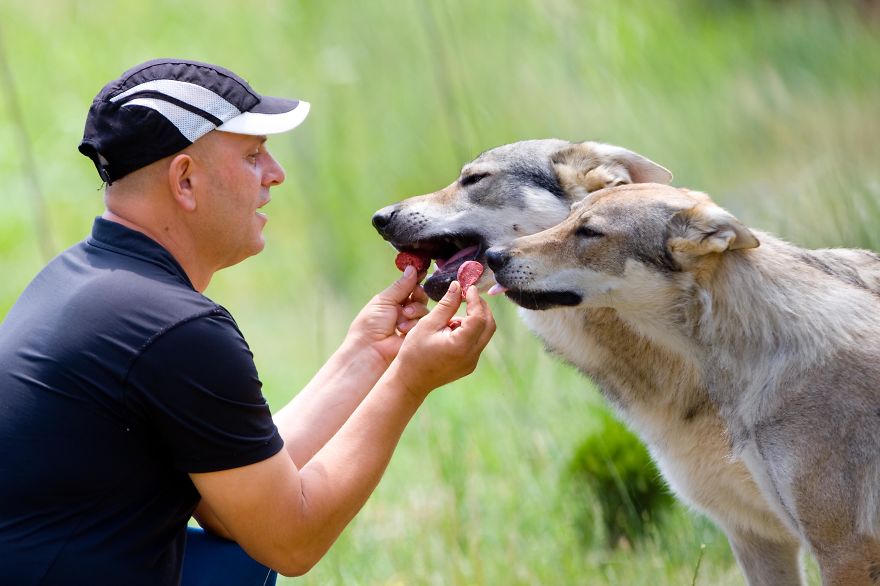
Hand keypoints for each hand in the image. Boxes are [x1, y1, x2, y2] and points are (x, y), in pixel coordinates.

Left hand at [345, 266, 429, 365]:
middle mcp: (402, 312)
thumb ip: (401, 286)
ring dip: (414, 310)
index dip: (416, 279)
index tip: (423, 271)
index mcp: (392, 302)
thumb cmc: (370, 325)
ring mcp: (411, 324)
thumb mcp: (384, 301)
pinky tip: (402, 330)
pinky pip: (425, 323)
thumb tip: (412, 268)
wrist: (370, 350)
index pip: (408, 287)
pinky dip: (413, 324)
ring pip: (424, 309)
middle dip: (418, 294)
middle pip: (419, 297)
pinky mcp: (418, 336)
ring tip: (402, 318)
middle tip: (414, 295)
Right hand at [390, 280, 495, 399]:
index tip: (468, 287)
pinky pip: (477, 343)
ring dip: (475, 319)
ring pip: (484, 334)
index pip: (478, 317)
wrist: (410, 381)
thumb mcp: (427, 324)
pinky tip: (452, 328)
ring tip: (452, 316)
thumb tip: (457, 286)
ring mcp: (472, 362)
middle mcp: (471, 356)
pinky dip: (470, 331)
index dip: (475, 300)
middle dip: (481, 307)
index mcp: (461, 345)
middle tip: (468, 295)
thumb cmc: (414, 352)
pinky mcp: (469, 365)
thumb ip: (446, 305)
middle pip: (489, 325)